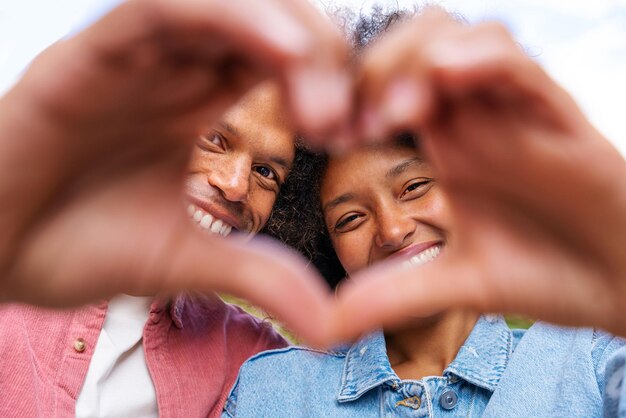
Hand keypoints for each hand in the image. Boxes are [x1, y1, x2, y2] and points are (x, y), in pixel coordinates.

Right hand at [0, 0, 348, 344]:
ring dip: (287, 31)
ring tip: (321, 92)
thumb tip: (331, 326)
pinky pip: (162, 9)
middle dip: (322, 57)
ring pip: (225, 3)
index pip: (284, 62)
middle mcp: (174, 70)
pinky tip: (281, 50)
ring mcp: (135, 58)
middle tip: (343, 118)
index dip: (333, 82)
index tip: (359, 129)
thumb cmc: (76, 247)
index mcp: (200, 105)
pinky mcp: (89, 55)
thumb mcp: (186, 260)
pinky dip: (226, 17)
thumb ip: (258, 276)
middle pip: (269, 22)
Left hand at [330, 8, 625, 340]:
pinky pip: (516, 65)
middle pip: (411, 46)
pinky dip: (476, 61)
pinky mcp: (560, 119)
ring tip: (392, 115)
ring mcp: (516, 114)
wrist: (624, 291)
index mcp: (447, 143)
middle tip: (352, 124)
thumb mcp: (456, 284)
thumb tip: (323, 325)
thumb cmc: (549, 274)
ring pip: (459, 39)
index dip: (346, 96)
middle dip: (369, 70)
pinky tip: (443, 80)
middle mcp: (476, 119)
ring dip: (414, 61)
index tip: (324, 134)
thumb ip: (393, 296)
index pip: (385, 84)